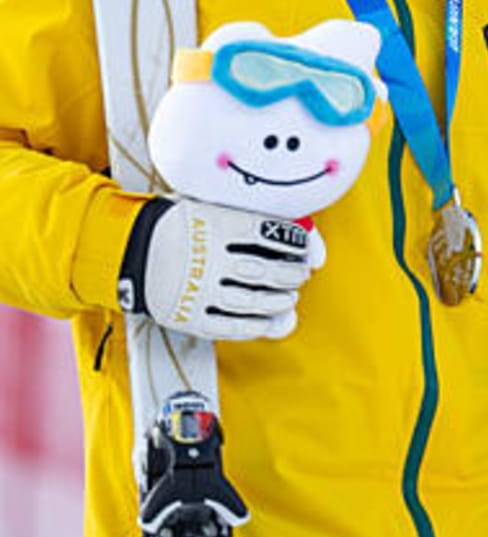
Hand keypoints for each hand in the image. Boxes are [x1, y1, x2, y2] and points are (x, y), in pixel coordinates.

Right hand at [118, 196, 324, 340]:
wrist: (132, 249)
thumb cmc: (185, 227)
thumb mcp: (217, 210)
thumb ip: (258, 222)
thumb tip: (307, 244)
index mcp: (216, 224)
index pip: (269, 233)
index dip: (293, 242)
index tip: (303, 248)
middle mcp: (207, 257)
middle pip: (263, 270)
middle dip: (290, 275)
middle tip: (299, 275)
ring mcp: (197, 289)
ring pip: (251, 301)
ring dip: (278, 301)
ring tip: (288, 297)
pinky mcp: (187, 315)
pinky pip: (229, 327)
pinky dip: (255, 325)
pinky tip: (267, 320)